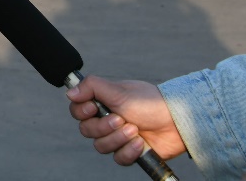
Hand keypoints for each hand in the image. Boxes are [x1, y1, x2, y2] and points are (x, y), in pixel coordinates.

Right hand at [67, 75, 186, 164]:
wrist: (175, 121)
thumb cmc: (148, 102)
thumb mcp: (117, 90)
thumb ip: (91, 87)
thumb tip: (69, 92)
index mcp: (101, 102)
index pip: (77, 110)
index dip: (82, 112)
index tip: (94, 108)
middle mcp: (106, 120)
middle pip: (86, 131)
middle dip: (104, 127)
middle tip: (121, 119)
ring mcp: (117, 137)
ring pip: (100, 146)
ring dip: (118, 139)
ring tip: (135, 130)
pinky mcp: (128, 152)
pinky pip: (117, 158)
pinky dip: (129, 151)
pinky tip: (140, 143)